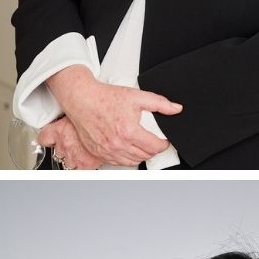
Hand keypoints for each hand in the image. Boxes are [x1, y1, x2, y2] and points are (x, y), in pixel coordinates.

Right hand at [46, 66, 180, 167]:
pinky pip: (117, 162)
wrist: (82, 99)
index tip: (164, 141)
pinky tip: (128, 149)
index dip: (164, 144)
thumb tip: (176, 109)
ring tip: (142, 146)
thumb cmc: (105, 98)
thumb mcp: (136, 96)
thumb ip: (160, 103)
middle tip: (154, 142)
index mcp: (129, 131)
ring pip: (132, 161)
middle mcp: (117, 144)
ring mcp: (107, 150)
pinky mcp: (98, 152)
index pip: (155, 147)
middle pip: (145, 155)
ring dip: (141, 155)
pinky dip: (126, 158)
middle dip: (153, 149)